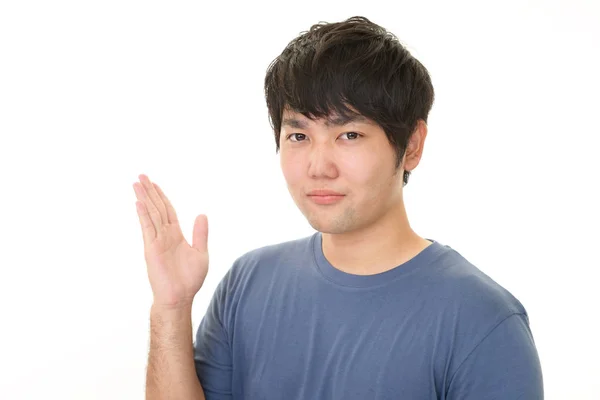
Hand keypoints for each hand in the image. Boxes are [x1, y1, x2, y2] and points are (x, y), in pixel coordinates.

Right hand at [133, 174, 207, 308]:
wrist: (180, 297)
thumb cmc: (190, 279)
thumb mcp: (201, 253)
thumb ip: (200, 234)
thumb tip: (202, 214)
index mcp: (176, 235)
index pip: (168, 210)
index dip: (162, 196)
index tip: (155, 184)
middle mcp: (165, 235)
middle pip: (157, 208)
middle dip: (150, 192)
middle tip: (141, 176)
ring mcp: (157, 241)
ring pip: (150, 214)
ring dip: (144, 198)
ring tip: (137, 183)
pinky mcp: (151, 249)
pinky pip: (147, 228)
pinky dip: (143, 215)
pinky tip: (139, 203)